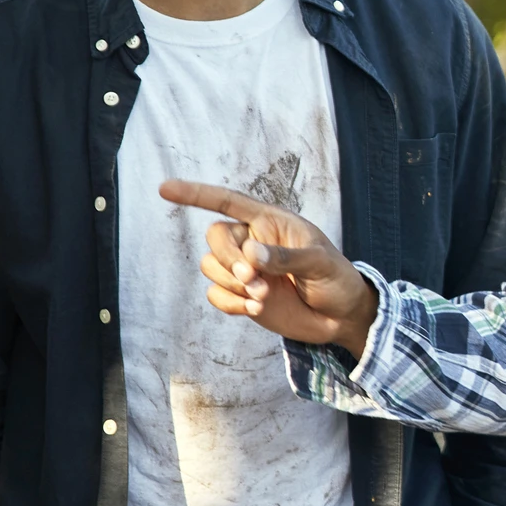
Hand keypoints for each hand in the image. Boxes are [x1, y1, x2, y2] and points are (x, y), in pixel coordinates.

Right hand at [158, 180, 378, 356]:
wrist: (341, 316)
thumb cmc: (336, 279)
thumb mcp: (320, 263)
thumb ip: (286, 257)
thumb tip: (250, 253)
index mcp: (271, 222)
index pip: (229, 202)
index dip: (197, 194)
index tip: (165, 188)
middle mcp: (253, 241)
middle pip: (215, 237)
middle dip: (228, 259)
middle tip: (254, 278)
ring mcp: (246, 269)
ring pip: (211, 266)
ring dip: (232, 284)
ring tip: (263, 296)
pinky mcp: (242, 295)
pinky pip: (215, 294)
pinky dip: (230, 303)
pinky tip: (255, 309)